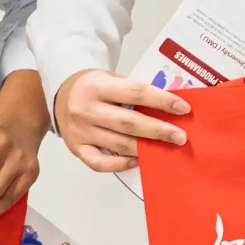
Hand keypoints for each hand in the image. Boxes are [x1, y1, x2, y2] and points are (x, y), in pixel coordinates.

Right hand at [54, 70, 189, 172]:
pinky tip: (137, 161)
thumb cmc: (95, 86)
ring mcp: (80, 131)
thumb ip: (134, 92)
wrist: (61, 92)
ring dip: (145, 148)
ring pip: (118, 144)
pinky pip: (99, 163)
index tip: (183, 109)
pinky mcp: (76, 148)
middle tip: (181, 137)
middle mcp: (86, 109)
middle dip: (158, 131)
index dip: (162, 101)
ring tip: (165, 149)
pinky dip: (119, 165)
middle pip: (129, 122)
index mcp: (98, 86)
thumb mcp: (112, 79)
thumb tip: (169, 109)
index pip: (136, 93)